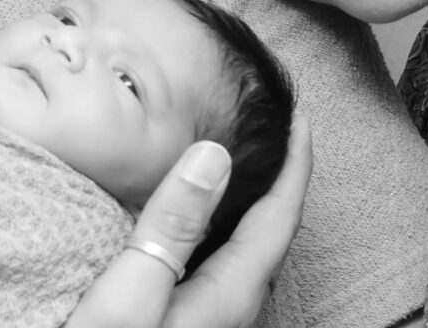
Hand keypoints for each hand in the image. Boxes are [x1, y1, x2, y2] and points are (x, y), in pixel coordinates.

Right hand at [163, 111, 311, 327]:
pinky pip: (220, 250)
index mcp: (231, 292)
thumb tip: (214, 156)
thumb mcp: (130, 296)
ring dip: (249, 193)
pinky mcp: (187, 312)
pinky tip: (194, 204)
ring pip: (246, 240)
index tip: (297, 118)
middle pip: (271, 227)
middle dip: (277, 173)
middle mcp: (232, 302)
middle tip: (271, 125)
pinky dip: (220, 213)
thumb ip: (171, 230)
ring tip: (238, 151)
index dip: (294, 163)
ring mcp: (212, 310)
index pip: (281, 217)